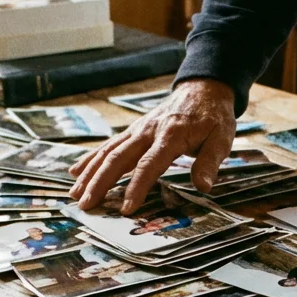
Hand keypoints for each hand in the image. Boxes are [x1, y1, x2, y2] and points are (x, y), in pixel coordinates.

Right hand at [68, 79, 235, 212]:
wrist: (203, 88)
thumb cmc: (213, 116)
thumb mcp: (222, 138)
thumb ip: (210, 162)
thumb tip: (203, 186)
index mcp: (171, 135)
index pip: (149, 164)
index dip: (136, 187)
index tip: (126, 208)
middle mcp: (148, 131)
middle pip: (119, 158)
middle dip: (100, 183)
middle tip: (87, 205)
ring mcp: (137, 130)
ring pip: (108, 152)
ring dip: (90, 173)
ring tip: (75, 194)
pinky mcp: (133, 130)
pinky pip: (109, 145)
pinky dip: (91, 158)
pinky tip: (76, 171)